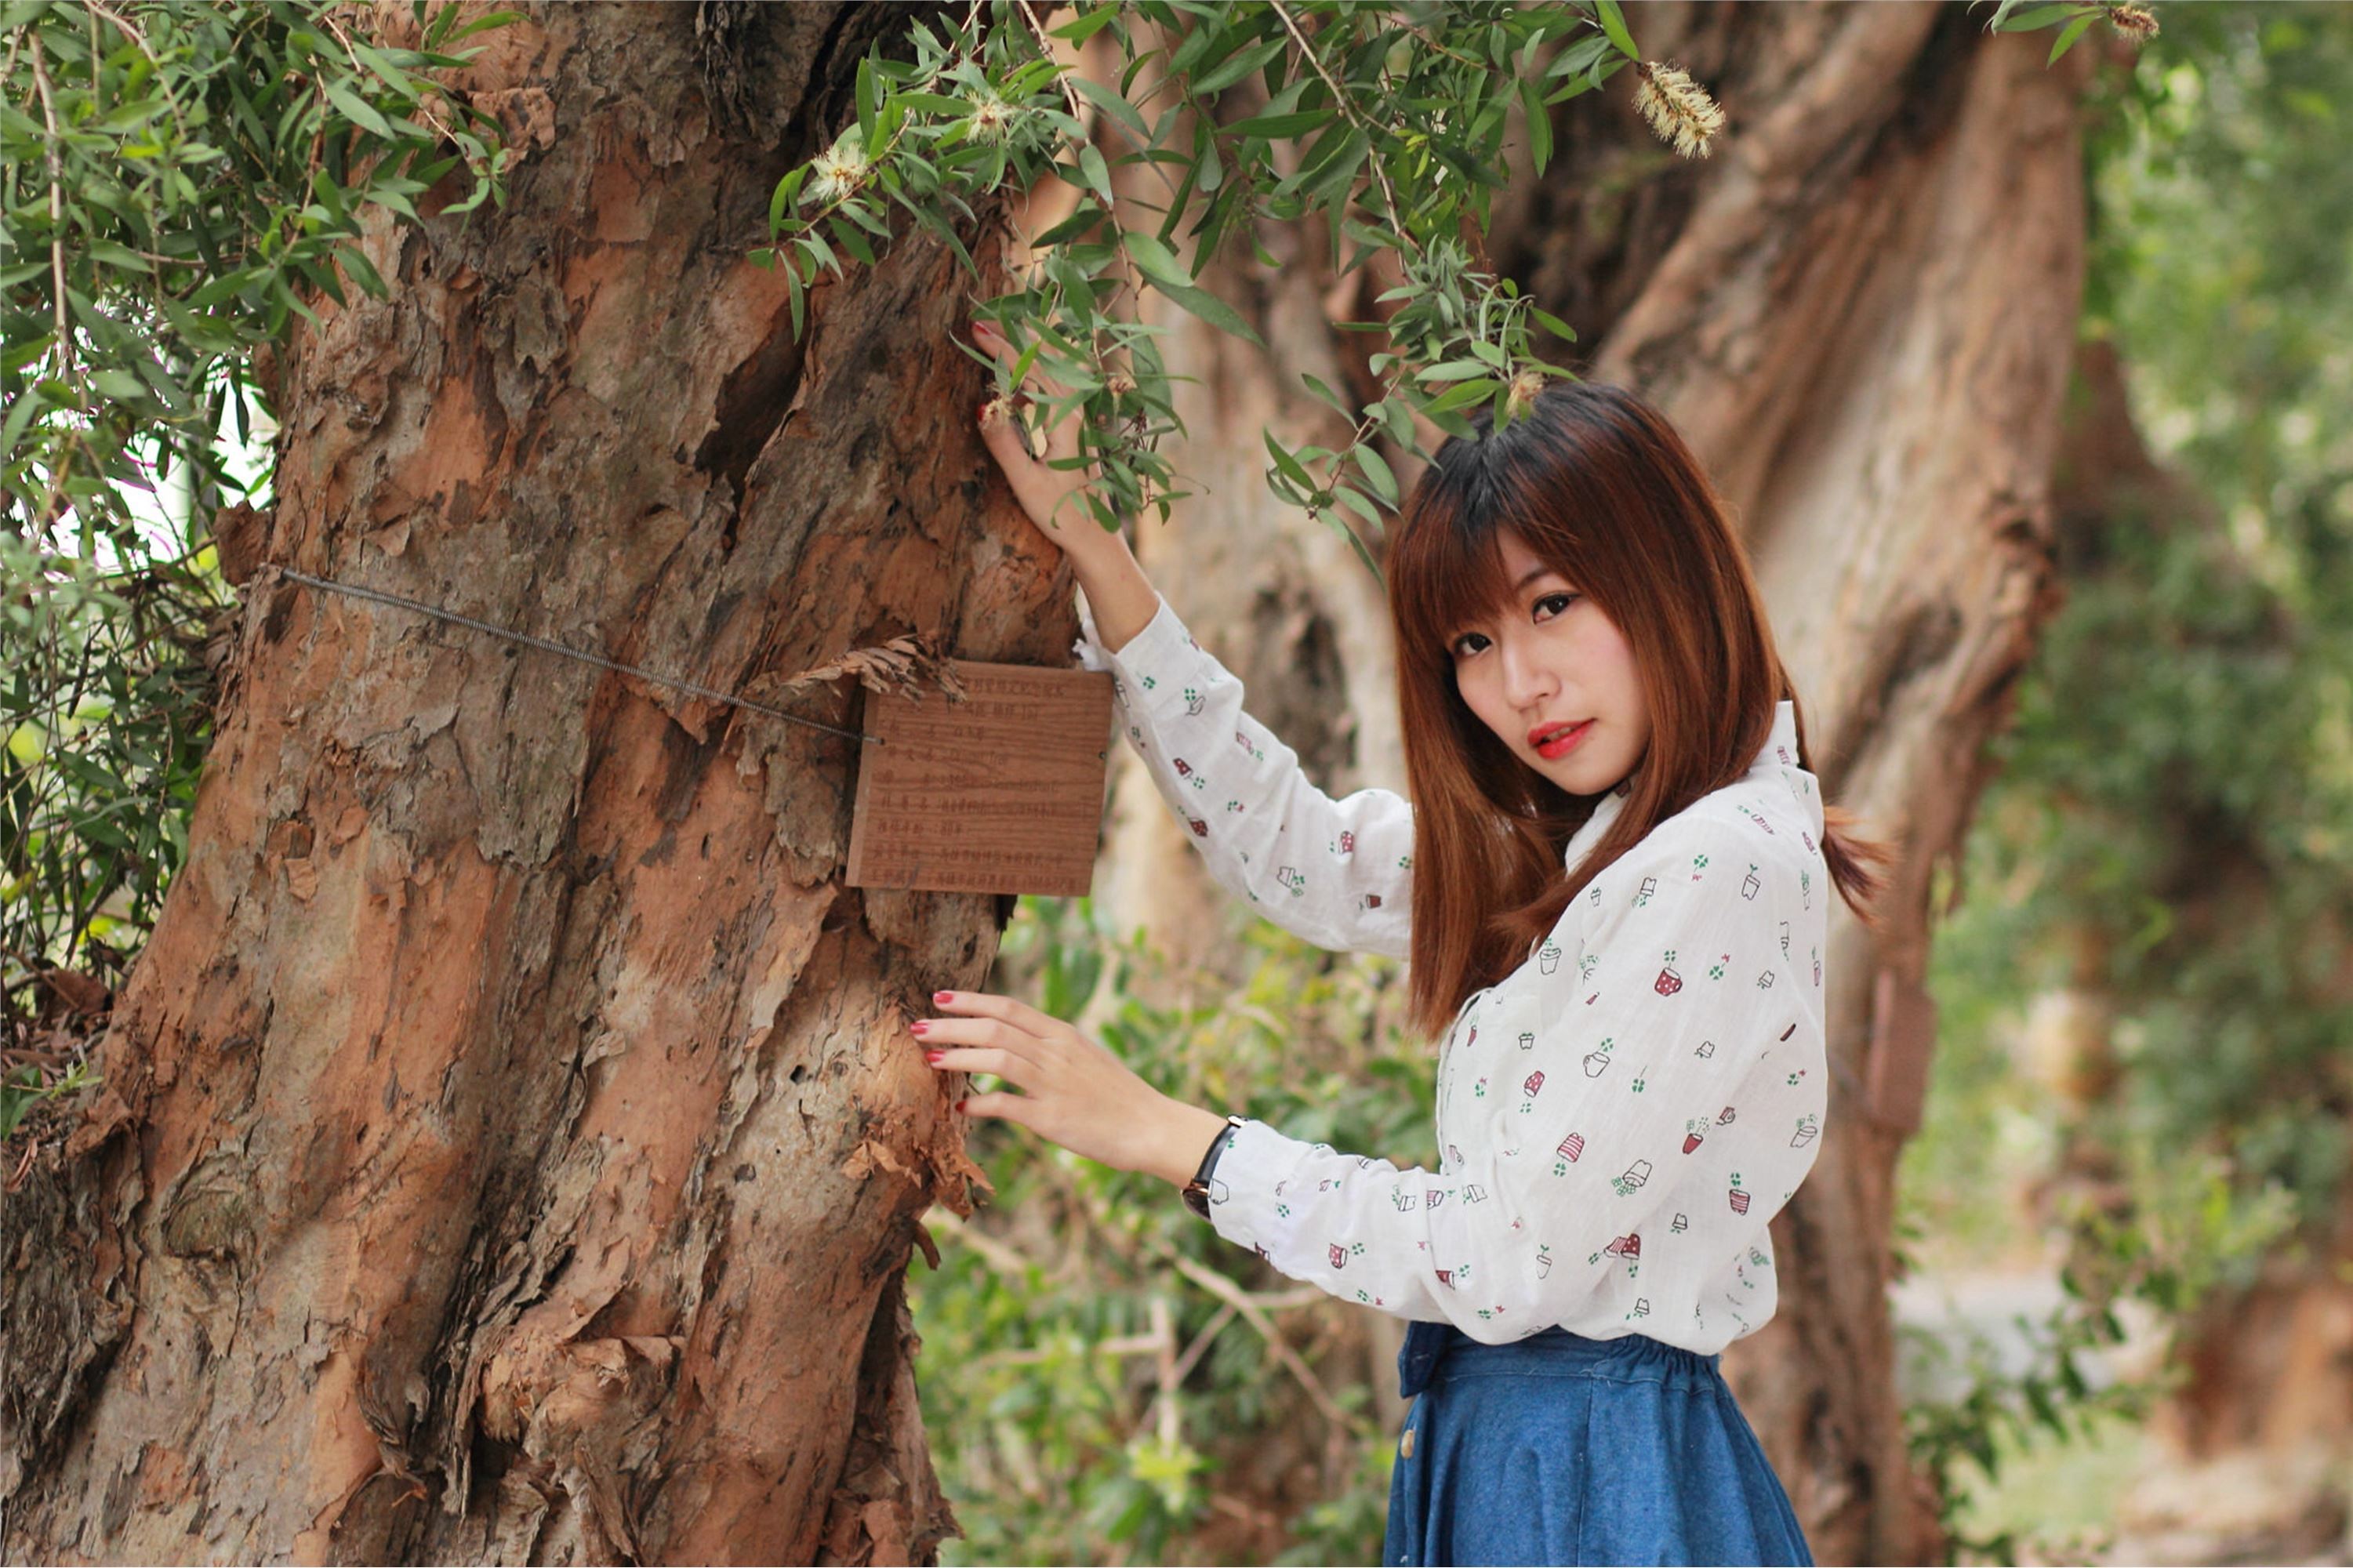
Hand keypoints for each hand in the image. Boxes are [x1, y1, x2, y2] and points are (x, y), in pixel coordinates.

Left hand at [915, 989, 1231, 1187]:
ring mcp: (1053, 1083)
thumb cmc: (1119, 1096)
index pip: (1008, 1007)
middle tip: (917, 1028)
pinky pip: (1005, 1104)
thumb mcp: (1086, 1060)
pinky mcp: (1051, 1117)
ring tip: (930, 1060)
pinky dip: (979, 1103)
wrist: (1152, 1127)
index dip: (970, 1001)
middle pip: (994, 1027)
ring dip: (957, 1057)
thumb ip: (1052, 1050)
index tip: (939, 998)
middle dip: (951, 1026)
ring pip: (995, 1057)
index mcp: (1063, 1035)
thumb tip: (1015, 1047)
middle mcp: (1056, 1052)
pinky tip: (961, 1107)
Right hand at [964, 319, 1117, 549]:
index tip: (976, 330)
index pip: (1031, 370)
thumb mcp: (1026, 482)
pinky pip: (1056, 389)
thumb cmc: (1062, 515)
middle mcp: (1076, 413)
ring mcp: (1079, 420)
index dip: (1003, 348)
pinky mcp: (1076, 430)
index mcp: (1065, 421)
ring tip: (1000, 337)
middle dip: (1016, 337)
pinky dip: (1036, 374)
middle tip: (984, 321)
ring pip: (1054, 371)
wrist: (1097, 538)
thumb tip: (982, 405)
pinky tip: (1016, 384)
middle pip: (1046, 360)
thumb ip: (1004, 444)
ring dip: (1028, 351)